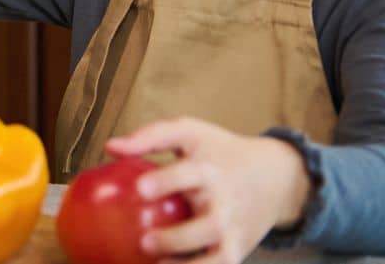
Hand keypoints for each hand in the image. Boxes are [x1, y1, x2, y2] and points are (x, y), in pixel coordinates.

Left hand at [104, 118, 312, 263]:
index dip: (166, 181)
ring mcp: (233, 231)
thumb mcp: (189, 132)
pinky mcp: (237, 250)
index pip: (189, 174)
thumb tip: (109, 148)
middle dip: (177, 238)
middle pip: (207, 225)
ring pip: (218, 257)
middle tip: (145, 241)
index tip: (141, 188)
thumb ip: (150, 137)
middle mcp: (225, 204)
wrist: (275, 177)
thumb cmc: (220, 152)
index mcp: (210, 170)